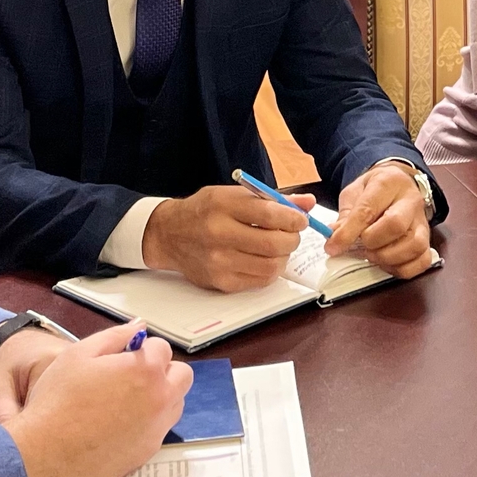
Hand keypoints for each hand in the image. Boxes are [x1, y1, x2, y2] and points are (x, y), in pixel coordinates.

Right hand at [0, 326, 191, 476]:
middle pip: (181, 375)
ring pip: (175, 403)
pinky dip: (149, 422)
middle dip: (162, 371)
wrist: (44, 454)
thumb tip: (139, 326)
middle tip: (131, 377)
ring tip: (126, 401)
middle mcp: (160, 398)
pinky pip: (160, 429)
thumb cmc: (57, 400)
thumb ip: (116, 336)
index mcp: (145, 369)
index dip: (141, 349)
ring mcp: (157, 428)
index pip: (162, 348)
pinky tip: (120, 425)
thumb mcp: (80, 354)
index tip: (122, 358)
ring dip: (160, 396)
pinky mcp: (148, 452)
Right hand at [143, 183, 308, 291]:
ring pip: (270, 266)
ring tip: (278, 247)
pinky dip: (270, 270)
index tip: (299, 220)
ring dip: (284, 257)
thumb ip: (273, 199)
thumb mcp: (234, 194)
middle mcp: (219, 234)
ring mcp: (219, 261)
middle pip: (273, 244)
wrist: (169, 234)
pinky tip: (264, 259)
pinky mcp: (220, 282)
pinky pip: (259, 280)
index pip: (270, 215)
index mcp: (224, 206)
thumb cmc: (205, 210)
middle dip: (292, 239)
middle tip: (292, 234)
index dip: (294, 219)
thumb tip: (307, 202)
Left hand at [326, 163, 436, 277]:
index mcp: (388, 183)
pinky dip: (403, 269)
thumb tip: (334, 236)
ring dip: (388, 257)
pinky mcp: (428, 239)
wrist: (399, 183)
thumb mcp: (355, 192)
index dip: (348, 232)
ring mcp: (422, 221)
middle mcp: (410, 201)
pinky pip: (423, 260)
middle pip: (396, 225)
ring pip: (414, 245)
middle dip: (372, 242)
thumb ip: (345, 214)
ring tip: (373, 255)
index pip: (368, 210)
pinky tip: (388, 263)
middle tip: (360, 246)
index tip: (334, 246)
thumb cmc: (375, 189)